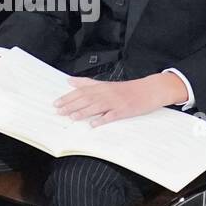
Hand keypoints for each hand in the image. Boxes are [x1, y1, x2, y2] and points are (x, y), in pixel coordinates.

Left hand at [55, 73, 183, 127]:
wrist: (149, 90)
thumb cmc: (126, 88)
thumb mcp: (105, 83)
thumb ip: (87, 82)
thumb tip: (70, 81)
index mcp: (101, 87)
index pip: (80, 92)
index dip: (68, 97)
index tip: (56, 103)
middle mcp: (106, 93)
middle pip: (86, 99)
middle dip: (71, 105)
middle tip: (59, 111)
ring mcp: (115, 102)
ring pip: (96, 106)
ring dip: (83, 112)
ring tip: (72, 117)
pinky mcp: (124, 110)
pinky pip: (112, 116)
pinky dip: (102, 119)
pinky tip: (94, 124)